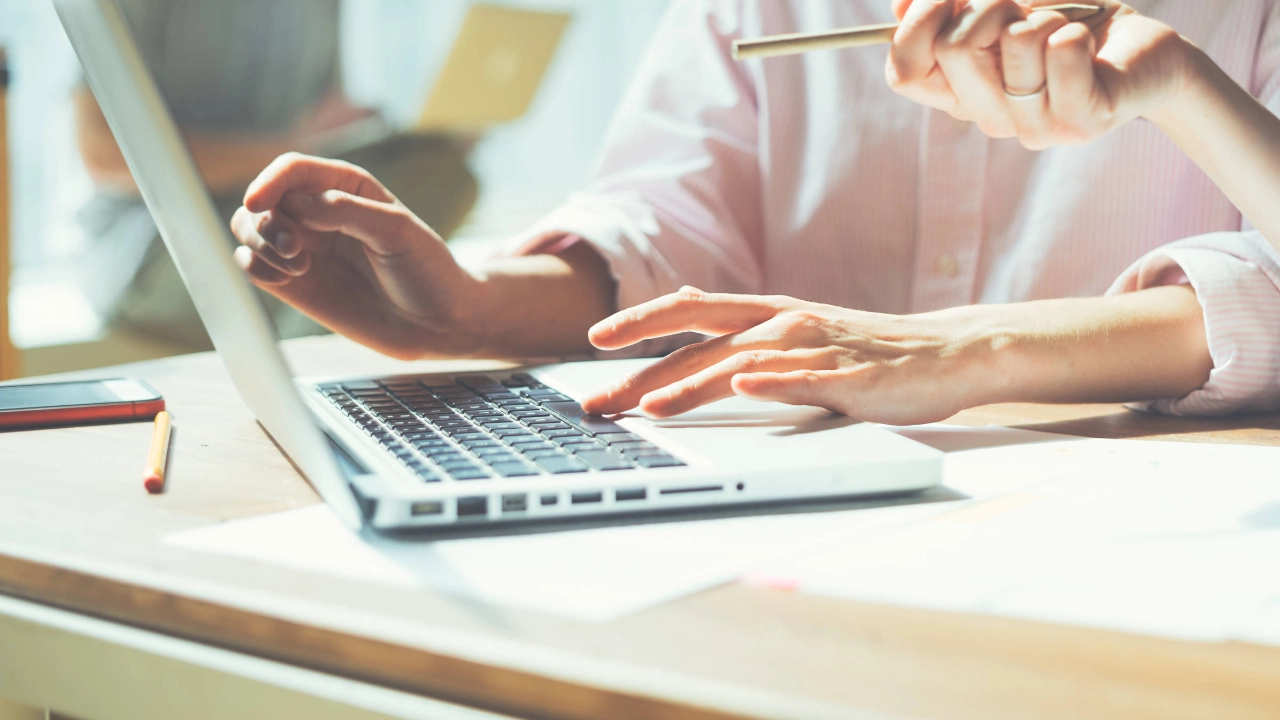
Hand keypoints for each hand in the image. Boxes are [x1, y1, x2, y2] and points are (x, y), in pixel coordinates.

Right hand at [231, 153, 481, 358]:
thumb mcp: (396, 231)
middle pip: (263, 200)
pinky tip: (285, 280)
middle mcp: (318, 213)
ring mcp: (304, 248)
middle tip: (294, 250)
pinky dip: (254, 267)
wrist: (438, 323)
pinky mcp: (295, 284)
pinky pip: (252, 265)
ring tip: (298, 267)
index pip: (293, 170)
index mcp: (346, 186)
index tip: (258, 202)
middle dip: (266, 222)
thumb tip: (295, 203)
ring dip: (258, 244)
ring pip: (249, 230)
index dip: (269, 181)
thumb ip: (346, 210)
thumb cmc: (427, 270)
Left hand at [579, 288, 997, 424]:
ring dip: (694, 385)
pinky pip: (809, 378)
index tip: (594, 346)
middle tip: (597, 401)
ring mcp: (818, 348)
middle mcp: (785, 323)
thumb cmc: (865, 352)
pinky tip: (747, 387)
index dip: (640, 322)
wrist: (947, 352)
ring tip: (652, 407)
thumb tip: (686, 350)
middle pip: (701, 340)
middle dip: (642, 371)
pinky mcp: (853, 377)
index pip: (689, 310)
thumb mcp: (795, 338)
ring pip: (745, 362)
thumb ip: (745, 341)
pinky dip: (775, 381)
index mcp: (767, 313)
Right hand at [886, 0, 1193, 147]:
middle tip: (1022, 8)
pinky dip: (1076, 27)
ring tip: (1064, 28)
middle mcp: (989, 118)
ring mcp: (1032, 127)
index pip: (905, 73)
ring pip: (1014, 42)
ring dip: (1045, 14)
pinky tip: (1085, 42)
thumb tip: (902, 6)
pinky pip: (1062, 51)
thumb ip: (955, 6)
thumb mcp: (1006, 7)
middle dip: (991, 2)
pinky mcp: (1079, 122)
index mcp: (962, 93)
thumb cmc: (1073, 24)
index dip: (918, 25)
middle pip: (954, 47)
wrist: (1146, 55)